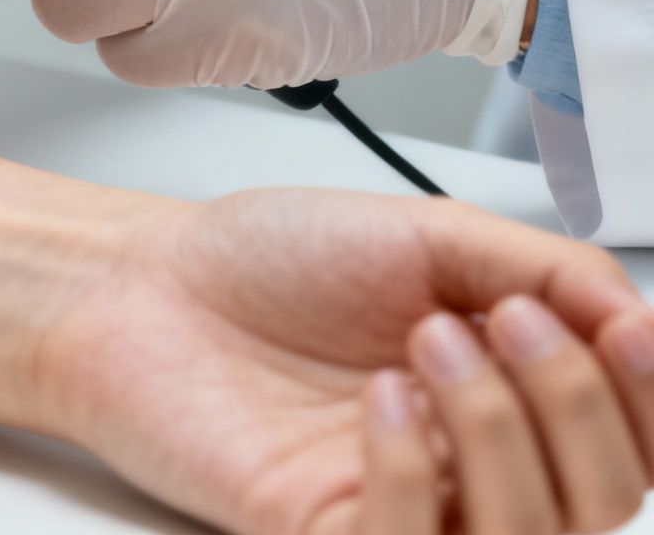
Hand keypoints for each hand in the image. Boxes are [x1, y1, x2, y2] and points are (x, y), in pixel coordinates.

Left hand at [40, 189, 653, 533]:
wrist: (137, 281)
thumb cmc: (263, 260)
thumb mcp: (426, 234)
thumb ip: (545, 268)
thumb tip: (636, 312)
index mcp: (503, 392)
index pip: (632, 440)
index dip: (652, 397)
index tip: (626, 328)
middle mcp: (465, 462)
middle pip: (604, 501)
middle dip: (575, 402)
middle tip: (501, 319)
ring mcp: (399, 506)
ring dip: (506, 430)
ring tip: (435, 337)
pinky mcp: (322, 532)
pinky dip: (414, 468)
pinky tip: (381, 396)